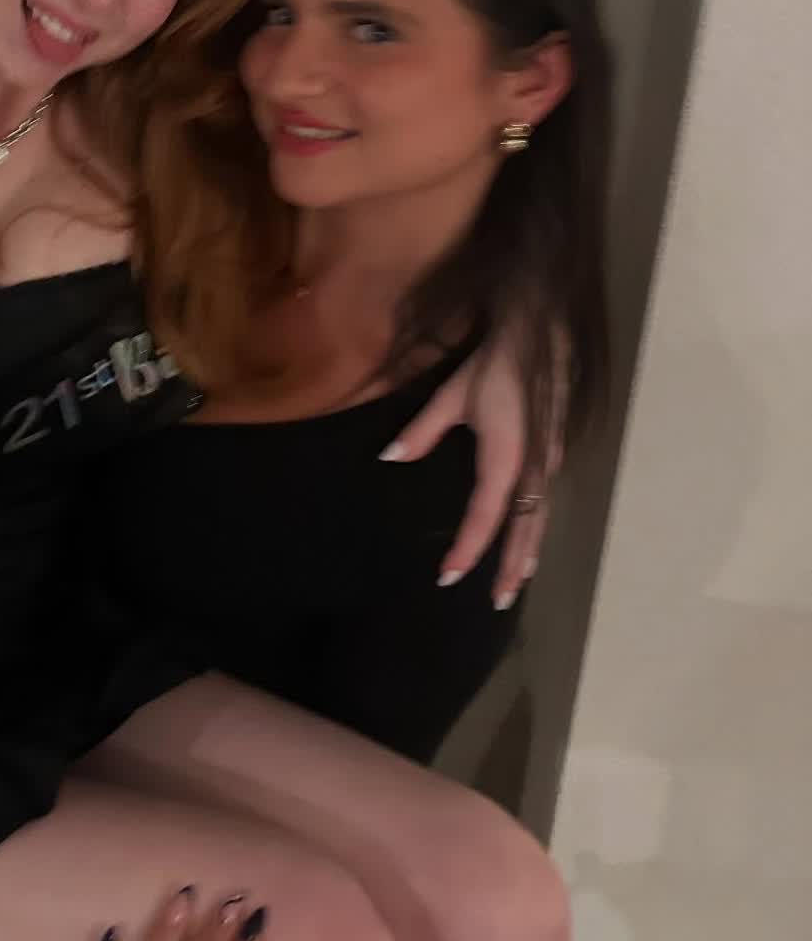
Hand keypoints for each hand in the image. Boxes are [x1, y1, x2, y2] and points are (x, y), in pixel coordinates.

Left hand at [381, 347, 563, 608]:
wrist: (539, 337)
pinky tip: (528, 541)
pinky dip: (535, 530)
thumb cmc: (493, 366)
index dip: (467, 549)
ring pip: (538, 520)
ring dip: (526, 553)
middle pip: (523, 530)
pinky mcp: (551, 457)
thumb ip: (421, 431)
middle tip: (498, 603)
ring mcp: (547, 465)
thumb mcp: (452, 397)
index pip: (485, 516)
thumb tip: (389, 458)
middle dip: (509, 567)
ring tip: (514, 585)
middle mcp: (532, 470)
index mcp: (505, 459)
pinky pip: (544, 504)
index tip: (448, 575)